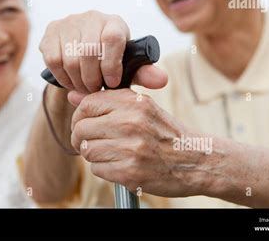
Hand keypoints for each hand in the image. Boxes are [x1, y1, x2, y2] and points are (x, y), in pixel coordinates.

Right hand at [39, 10, 166, 93]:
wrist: (83, 52)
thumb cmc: (111, 61)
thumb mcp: (128, 68)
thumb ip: (143, 73)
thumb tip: (162, 80)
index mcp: (115, 23)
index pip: (112, 38)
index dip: (112, 65)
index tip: (113, 83)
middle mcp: (92, 17)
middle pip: (88, 52)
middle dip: (93, 79)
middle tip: (96, 91)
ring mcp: (69, 22)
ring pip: (70, 59)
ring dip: (78, 81)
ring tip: (85, 89)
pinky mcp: (51, 31)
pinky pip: (53, 59)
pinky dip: (63, 77)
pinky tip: (71, 83)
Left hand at [70, 89, 217, 197]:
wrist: (197, 160)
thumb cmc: (166, 133)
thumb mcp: (142, 108)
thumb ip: (106, 101)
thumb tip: (72, 96)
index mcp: (134, 103)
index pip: (87, 105)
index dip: (79, 116)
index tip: (84, 123)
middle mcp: (131, 123)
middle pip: (81, 129)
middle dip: (81, 138)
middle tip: (92, 142)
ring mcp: (130, 149)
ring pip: (87, 151)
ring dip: (94, 155)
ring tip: (110, 153)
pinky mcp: (130, 172)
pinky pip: (97, 169)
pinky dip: (104, 169)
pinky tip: (119, 165)